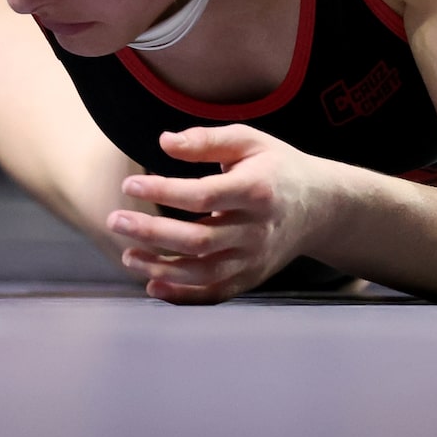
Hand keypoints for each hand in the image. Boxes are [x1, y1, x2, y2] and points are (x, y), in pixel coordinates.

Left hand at [107, 125, 334, 302]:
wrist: (321, 208)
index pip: (203, 196)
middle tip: (115, 221)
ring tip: (127, 255)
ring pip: (202, 273)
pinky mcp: (251, 278)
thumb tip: (164, 141)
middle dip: (151, 232)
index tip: (129, 185)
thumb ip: (207, 140)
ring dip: (159, 268)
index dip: (163, 191)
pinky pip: (214, 294)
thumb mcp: (250, 141)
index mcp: (257, 190)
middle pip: (198, 239)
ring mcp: (254, 259)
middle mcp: (257, 229)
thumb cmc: (277, 167)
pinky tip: (152, 285)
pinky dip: (182, 296)